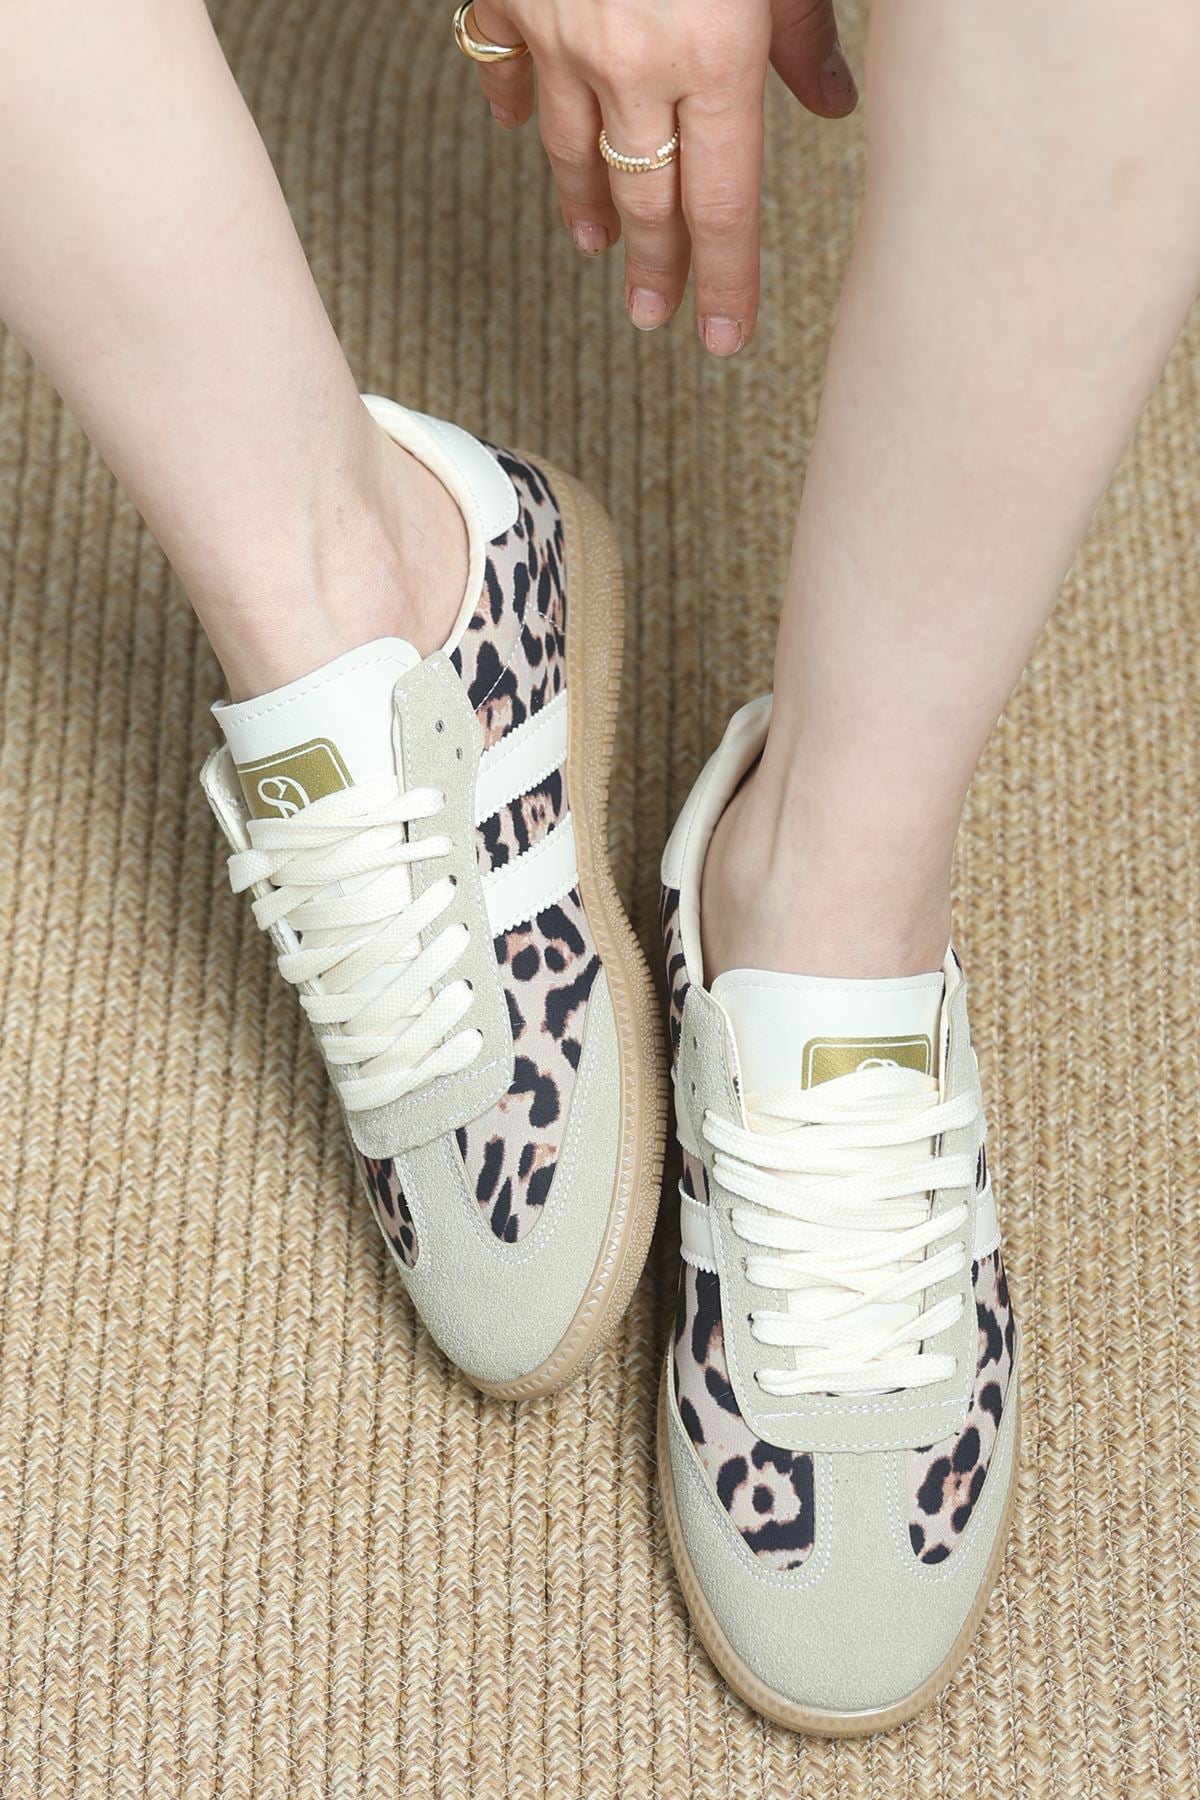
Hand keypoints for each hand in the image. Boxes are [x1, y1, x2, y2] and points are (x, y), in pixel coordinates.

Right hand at [466, 0, 856, 355]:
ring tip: (595, 243)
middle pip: (645, 194)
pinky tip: (514, 133)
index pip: (725, 203)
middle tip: (651, 314)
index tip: (723, 338)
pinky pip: (504, 64)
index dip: (725, 278)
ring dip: (586, 202)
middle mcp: (630, 64)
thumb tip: (832, 102)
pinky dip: (510, 103)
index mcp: (712, 55)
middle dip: (653, 266)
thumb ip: (804, 27)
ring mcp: (558, 31)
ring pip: (570, 146)